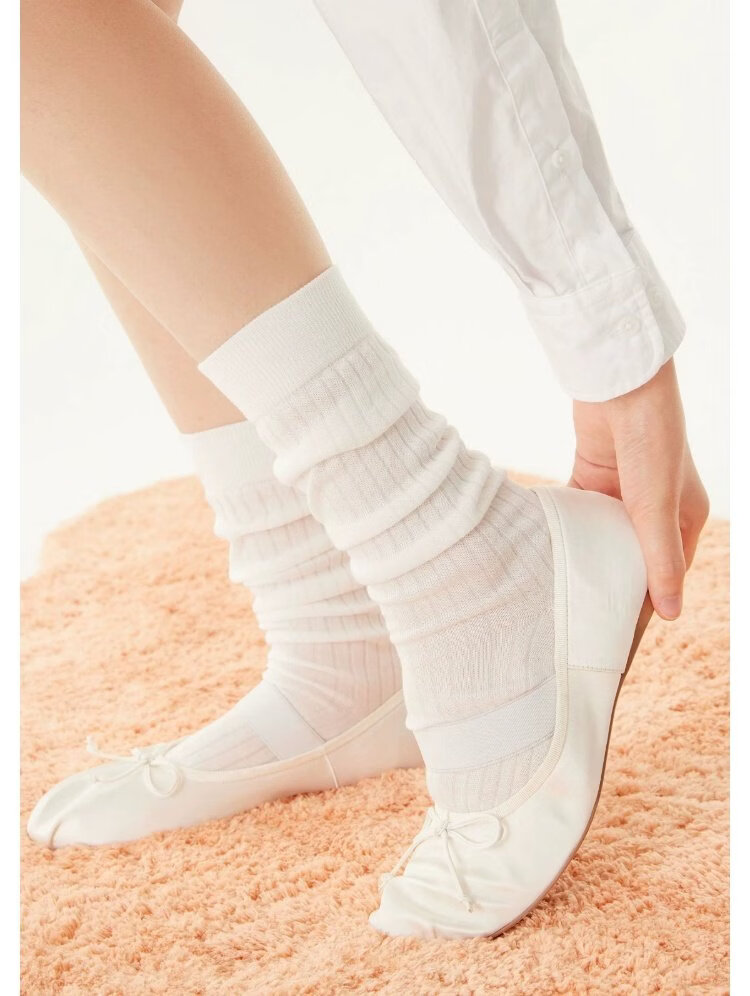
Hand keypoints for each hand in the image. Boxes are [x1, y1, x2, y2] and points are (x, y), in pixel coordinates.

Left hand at [569, 360, 708, 620]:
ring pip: (602, 538)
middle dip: (611, 584)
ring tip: (563, 595)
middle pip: (631, 558)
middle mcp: (655, 509)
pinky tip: (550, 554)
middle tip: (584, 621)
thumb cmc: (652, 439)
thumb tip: (671, 612)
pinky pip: (580, 514)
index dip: (646, 603)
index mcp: (684, 518)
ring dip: (586, 558)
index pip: (666, 573)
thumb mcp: (657, 505)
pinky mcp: (592, 478)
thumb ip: (660, 559)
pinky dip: (568, 530)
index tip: (621, 635)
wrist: (620, 384)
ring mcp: (622, 494)